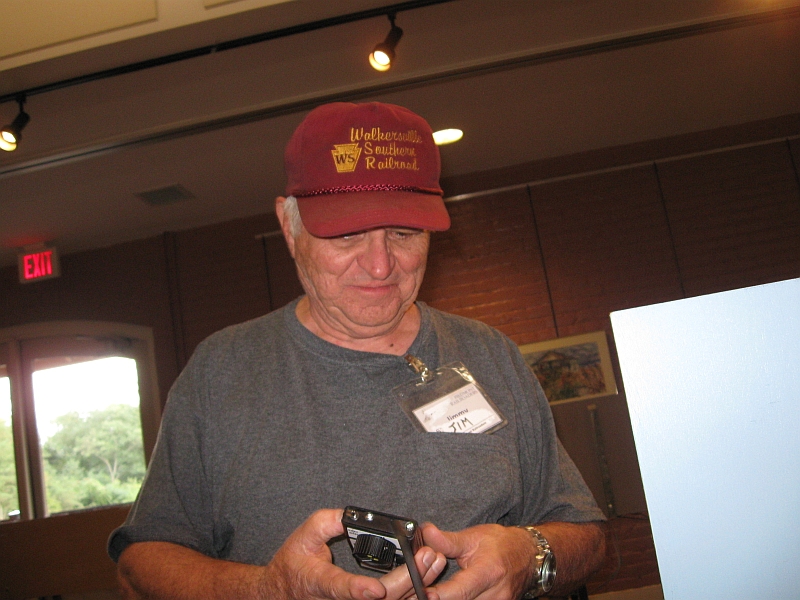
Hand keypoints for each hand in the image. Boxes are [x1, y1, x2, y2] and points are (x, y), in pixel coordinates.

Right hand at [261, 509, 446, 599]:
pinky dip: (410, 591)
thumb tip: (352, 514)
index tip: (376, 589)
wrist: (284, 590)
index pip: (340, 588)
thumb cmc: (295, 561)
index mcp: (321, 582)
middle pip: (377, 599)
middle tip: (428, 555)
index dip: (358, 590)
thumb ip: (328, 521)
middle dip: (406, 579)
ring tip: (434, 561)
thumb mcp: (305, 534)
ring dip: (415, 585)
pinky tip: (426, 575)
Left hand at [421, 523, 537, 599]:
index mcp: (489, 572)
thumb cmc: (502, 544)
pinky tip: (450, 595)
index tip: (424, 592)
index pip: (461, 590)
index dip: (441, 594)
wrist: (528, 555)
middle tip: (421, 592)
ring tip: (436, 593)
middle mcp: (496, 594)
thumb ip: (448, 540)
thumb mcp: (474, 536)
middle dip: (441, 598)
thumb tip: (426, 533)